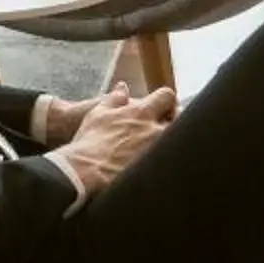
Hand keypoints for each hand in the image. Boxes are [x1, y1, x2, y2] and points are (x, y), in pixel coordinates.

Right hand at [60, 82, 175, 195]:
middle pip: (179, 120)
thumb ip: (115, 99)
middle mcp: (155, 131)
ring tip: (158, 149)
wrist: (84, 174)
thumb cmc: (88, 144)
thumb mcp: (98, 115)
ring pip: (176, 142)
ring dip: (170, 142)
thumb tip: (123, 88)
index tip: (161, 107)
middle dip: (173, 121)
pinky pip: (170, 163)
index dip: (166, 100)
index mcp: (141, 113)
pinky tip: (156, 166)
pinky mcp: (156, 172)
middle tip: (161, 128)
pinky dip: (166, 162)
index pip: (168, 96)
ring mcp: (157, 152)